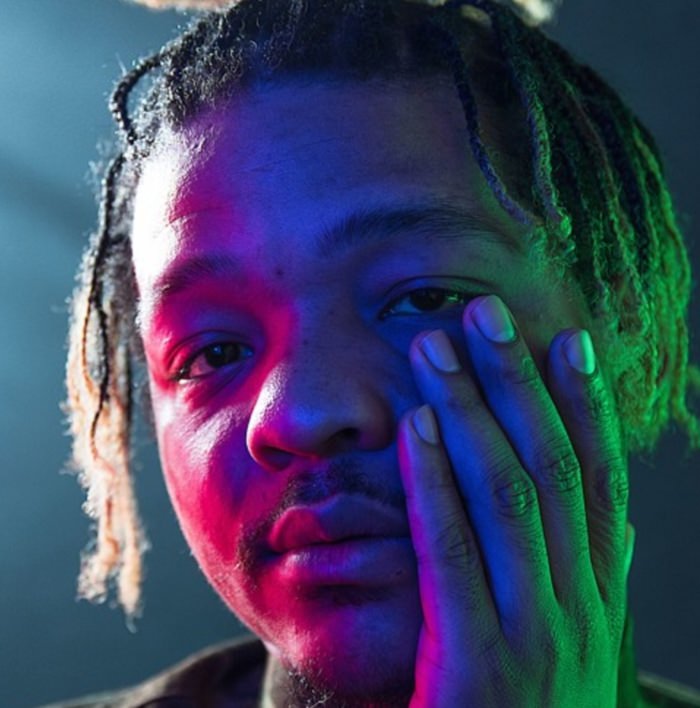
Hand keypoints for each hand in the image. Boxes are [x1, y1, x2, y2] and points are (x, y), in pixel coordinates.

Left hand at [397, 294, 630, 707]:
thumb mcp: (575, 650)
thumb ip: (592, 585)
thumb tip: (621, 524)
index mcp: (600, 596)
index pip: (599, 479)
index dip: (585, 405)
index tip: (568, 340)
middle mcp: (581, 605)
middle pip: (553, 466)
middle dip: (520, 383)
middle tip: (486, 313)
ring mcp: (537, 633)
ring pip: (508, 493)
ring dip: (471, 410)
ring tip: (436, 346)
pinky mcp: (481, 664)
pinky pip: (456, 549)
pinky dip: (437, 481)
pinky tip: (416, 426)